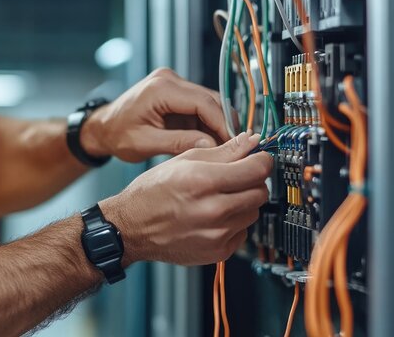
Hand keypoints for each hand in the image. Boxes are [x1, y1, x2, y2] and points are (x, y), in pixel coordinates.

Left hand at [81, 68, 232, 162]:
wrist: (103, 128)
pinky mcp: (176, 93)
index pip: (203, 102)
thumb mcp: (146, 143)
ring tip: (225, 148)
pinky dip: (208, 123)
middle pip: (211, 99)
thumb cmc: (117, 135)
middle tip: (235, 148)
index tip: (233, 143)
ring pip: (209, 102)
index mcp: (161, 88)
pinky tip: (212, 141)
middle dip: (224, 123)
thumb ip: (179, 142)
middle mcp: (169, 79)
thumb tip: (211, 146)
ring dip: (218, 124)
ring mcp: (173, 83)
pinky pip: (200, 107)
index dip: (222, 123)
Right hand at [100, 131, 272, 265]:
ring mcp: (217, 234)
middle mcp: (213, 210)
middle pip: (260, 191)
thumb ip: (223, 151)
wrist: (132, 228)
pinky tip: (214, 216)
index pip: (257, 168)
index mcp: (204, 181)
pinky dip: (235, 223)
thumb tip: (251, 142)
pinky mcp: (218, 251)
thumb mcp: (184, 161)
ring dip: (244, 202)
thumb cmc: (153, 192)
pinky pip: (243, 232)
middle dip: (252, 181)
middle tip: (236, 177)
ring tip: (220, 197)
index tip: (258, 158)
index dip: (261, 159)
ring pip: (254, 212)